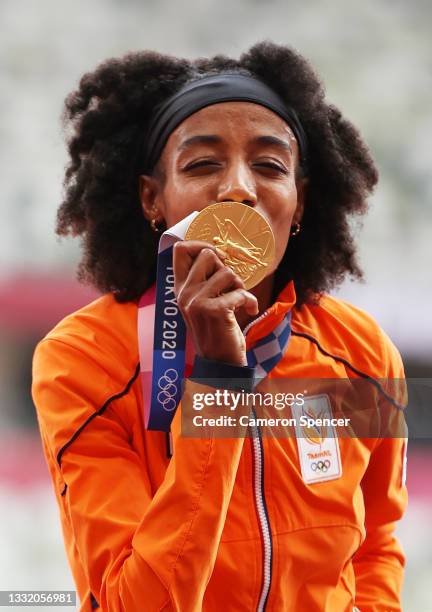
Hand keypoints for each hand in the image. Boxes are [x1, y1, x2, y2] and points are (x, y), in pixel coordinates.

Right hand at [173, 241, 258, 365]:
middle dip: (226, 266)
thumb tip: (218, 252)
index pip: (179, 249)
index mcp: (180, 288)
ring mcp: (197, 301)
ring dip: (240, 286)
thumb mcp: (203, 302)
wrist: (220, 362)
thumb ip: (205, 280)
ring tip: (239, 302)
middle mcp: (185, 293)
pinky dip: (250, 302)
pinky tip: (249, 311)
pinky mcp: (213, 310)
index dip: (201, 244)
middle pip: (207, 254)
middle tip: (230, 285)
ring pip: (227, 272)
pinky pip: (240, 292)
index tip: (218, 258)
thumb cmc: (216, 330)